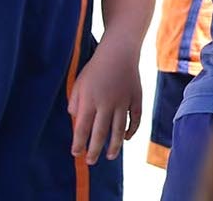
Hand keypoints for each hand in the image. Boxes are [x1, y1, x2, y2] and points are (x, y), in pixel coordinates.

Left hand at [66, 42, 140, 161]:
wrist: (119, 51)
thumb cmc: (95, 68)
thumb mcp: (79, 84)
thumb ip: (76, 103)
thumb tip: (76, 120)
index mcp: (89, 101)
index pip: (82, 128)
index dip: (78, 143)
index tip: (76, 153)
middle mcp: (107, 103)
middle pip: (100, 132)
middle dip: (95, 149)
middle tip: (92, 161)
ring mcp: (124, 101)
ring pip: (119, 128)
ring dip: (114, 144)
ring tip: (110, 156)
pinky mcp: (136, 97)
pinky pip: (136, 117)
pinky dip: (132, 129)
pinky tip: (126, 138)